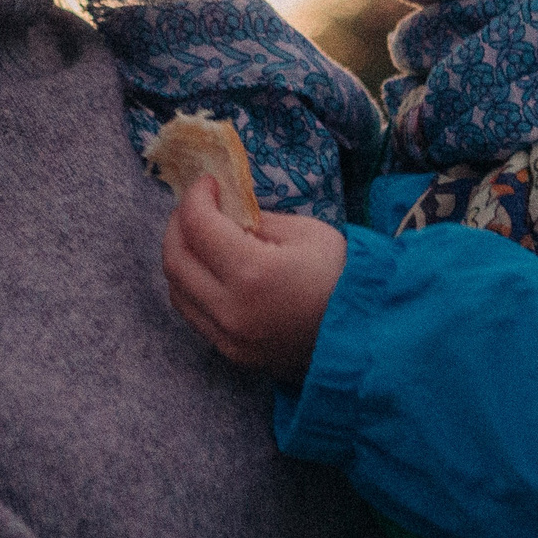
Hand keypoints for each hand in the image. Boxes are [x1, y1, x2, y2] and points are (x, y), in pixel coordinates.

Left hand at [160, 177, 347, 384]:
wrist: (363, 336)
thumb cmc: (340, 276)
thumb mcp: (306, 232)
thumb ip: (257, 220)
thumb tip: (224, 210)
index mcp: (252, 273)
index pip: (197, 226)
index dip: (195, 196)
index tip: (208, 184)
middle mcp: (230, 309)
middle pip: (174, 259)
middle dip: (178, 223)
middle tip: (197, 206)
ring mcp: (227, 338)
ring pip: (176, 291)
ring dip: (180, 256)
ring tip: (201, 237)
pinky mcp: (230, 354)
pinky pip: (192, 314)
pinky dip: (191, 285)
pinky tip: (210, 270)